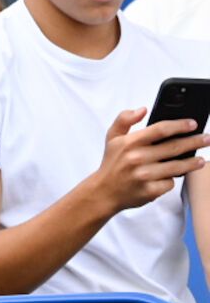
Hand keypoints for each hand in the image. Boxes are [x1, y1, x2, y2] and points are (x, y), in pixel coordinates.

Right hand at [86, 108, 208, 213]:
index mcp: (129, 143)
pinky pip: (169, 183)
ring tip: (201, 160)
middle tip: (207, 139)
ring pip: (177, 167)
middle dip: (194, 142)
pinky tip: (174, 176)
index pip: (160, 129)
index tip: (193, 123)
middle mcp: (137, 158)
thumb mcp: (112, 138)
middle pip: (174, 147)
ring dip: (192, 162)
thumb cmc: (112, 163)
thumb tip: (142, 109)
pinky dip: (172, 180)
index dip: (179, 125)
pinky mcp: (149, 191)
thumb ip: (124, 119)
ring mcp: (144, 175)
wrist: (103, 192)